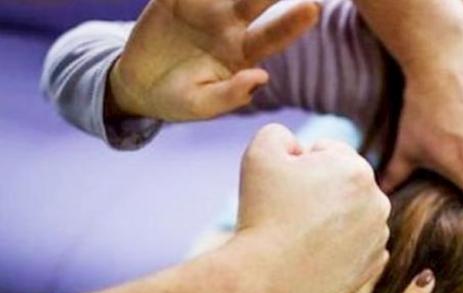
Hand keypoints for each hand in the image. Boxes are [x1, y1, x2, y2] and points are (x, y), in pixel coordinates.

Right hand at [108, 0, 318, 120]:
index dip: (292, 23)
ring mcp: (204, 8)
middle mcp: (230, 24)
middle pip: (256, 0)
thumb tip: (262, 77)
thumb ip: (231, 94)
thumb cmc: (178, 100)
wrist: (139, 87)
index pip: (274, 35)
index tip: (313, 9)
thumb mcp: (201, 104)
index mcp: (243, 53)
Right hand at [227, 124, 390, 292]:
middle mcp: (378, 200)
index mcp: (357, 169)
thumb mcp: (261, 152)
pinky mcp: (372, 265)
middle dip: (319, 189)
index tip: (285, 189)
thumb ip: (280, 133)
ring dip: (331, 216)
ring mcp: (378, 236)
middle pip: (342, 182)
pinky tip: (316, 252)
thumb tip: (299, 146)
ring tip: (301, 233)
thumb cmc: (262, 213)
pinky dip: (338, 245)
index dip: (299, 165)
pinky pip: (356, 243)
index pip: (327, 151)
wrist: (266, 279)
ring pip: (351, 212)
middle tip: (290, 212)